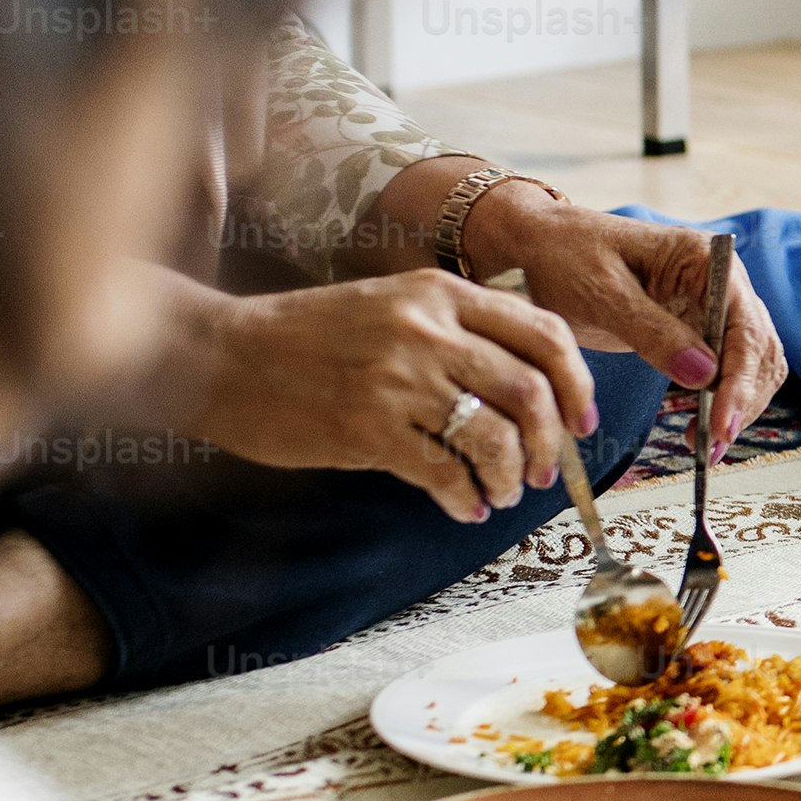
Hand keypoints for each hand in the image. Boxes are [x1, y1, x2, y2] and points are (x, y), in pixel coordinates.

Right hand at [178, 271, 594, 520]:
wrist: (220, 355)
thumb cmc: (308, 336)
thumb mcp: (391, 303)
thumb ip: (456, 327)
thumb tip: (529, 385)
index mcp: (440, 292)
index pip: (545, 333)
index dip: (577, 383)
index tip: (581, 422)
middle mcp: (427, 329)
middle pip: (531, 391)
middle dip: (551, 442)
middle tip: (545, 471)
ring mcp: (398, 378)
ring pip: (495, 437)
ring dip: (512, 476)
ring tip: (502, 493)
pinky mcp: (367, 428)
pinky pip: (444, 473)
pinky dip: (467, 498)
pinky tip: (463, 508)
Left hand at [465, 185, 778, 456]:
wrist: (540, 246)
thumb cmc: (565, 256)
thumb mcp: (603, 294)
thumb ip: (654, 333)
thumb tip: (706, 376)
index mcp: (707, 260)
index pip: (744, 327)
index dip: (740, 380)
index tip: (722, 424)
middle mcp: (722, 282)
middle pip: (758, 350)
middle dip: (743, 401)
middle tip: (712, 448)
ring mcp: (712, 306)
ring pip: (750, 365)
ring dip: (737, 406)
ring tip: (704, 446)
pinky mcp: (695, 330)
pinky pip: (725, 371)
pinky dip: (719, 401)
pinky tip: (695, 427)